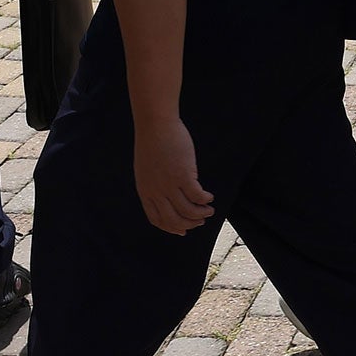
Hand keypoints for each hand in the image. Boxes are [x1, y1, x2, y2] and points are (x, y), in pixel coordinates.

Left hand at [134, 116, 214, 234]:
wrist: (155, 125)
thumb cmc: (152, 142)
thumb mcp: (146, 169)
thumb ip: (153, 184)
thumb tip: (168, 196)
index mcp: (146, 191)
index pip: (157, 219)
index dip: (172, 228)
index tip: (184, 230)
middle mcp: (157, 192)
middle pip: (174, 220)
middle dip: (190, 224)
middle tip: (201, 221)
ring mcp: (169, 185)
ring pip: (188, 211)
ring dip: (201, 214)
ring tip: (209, 210)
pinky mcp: (183, 176)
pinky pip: (198, 196)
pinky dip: (205, 200)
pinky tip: (210, 197)